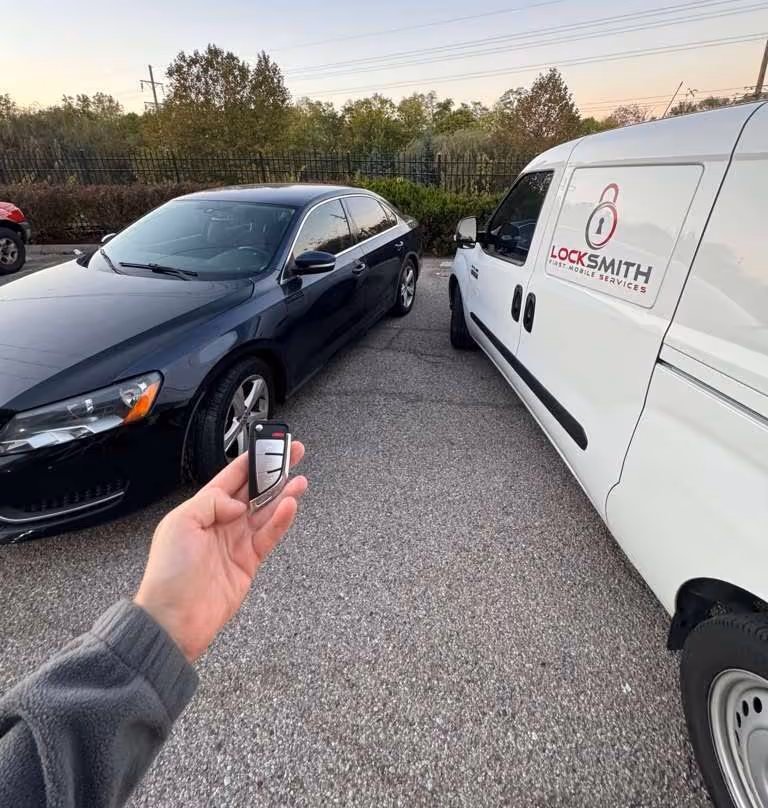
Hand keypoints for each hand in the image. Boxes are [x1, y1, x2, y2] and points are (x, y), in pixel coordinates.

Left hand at [134, 442, 307, 661]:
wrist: (174, 619)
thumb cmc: (168, 574)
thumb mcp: (180, 523)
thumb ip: (212, 503)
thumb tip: (238, 504)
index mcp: (201, 509)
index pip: (231, 477)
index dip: (252, 460)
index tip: (269, 445)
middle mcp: (221, 522)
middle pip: (254, 491)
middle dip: (274, 472)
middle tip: (293, 455)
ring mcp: (236, 542)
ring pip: (266, 511)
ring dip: (284, 494)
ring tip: (300, 480)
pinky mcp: (249, 562)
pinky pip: (269, 535)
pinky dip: (282, 520)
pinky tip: (291, 505)